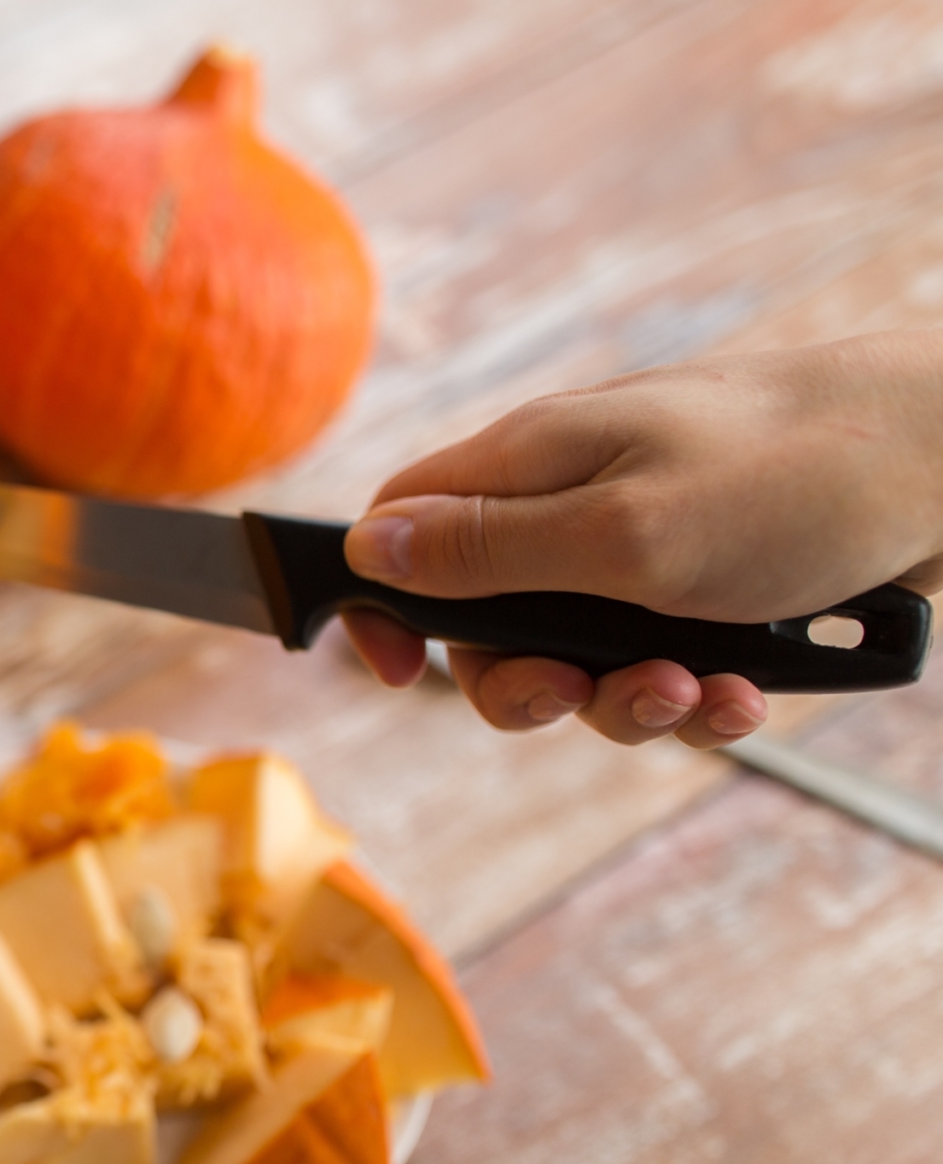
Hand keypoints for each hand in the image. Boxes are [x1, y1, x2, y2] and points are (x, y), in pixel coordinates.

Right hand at [341, 331, 942, 748]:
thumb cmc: (797, 478)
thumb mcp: (621, 532)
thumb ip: (488, 551)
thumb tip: (368, 549)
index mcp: (535, 461)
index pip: (401, 521)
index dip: (382, 600)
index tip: (399, 673)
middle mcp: (579, 498)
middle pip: (488, 618)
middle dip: (528, 684)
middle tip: (578, 697)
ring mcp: (649, 544)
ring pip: (581, 658)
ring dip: (629, 702)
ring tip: (699, 692)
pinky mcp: (716, 584)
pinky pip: (667, 665)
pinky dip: (701, 695)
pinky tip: (753, 692)